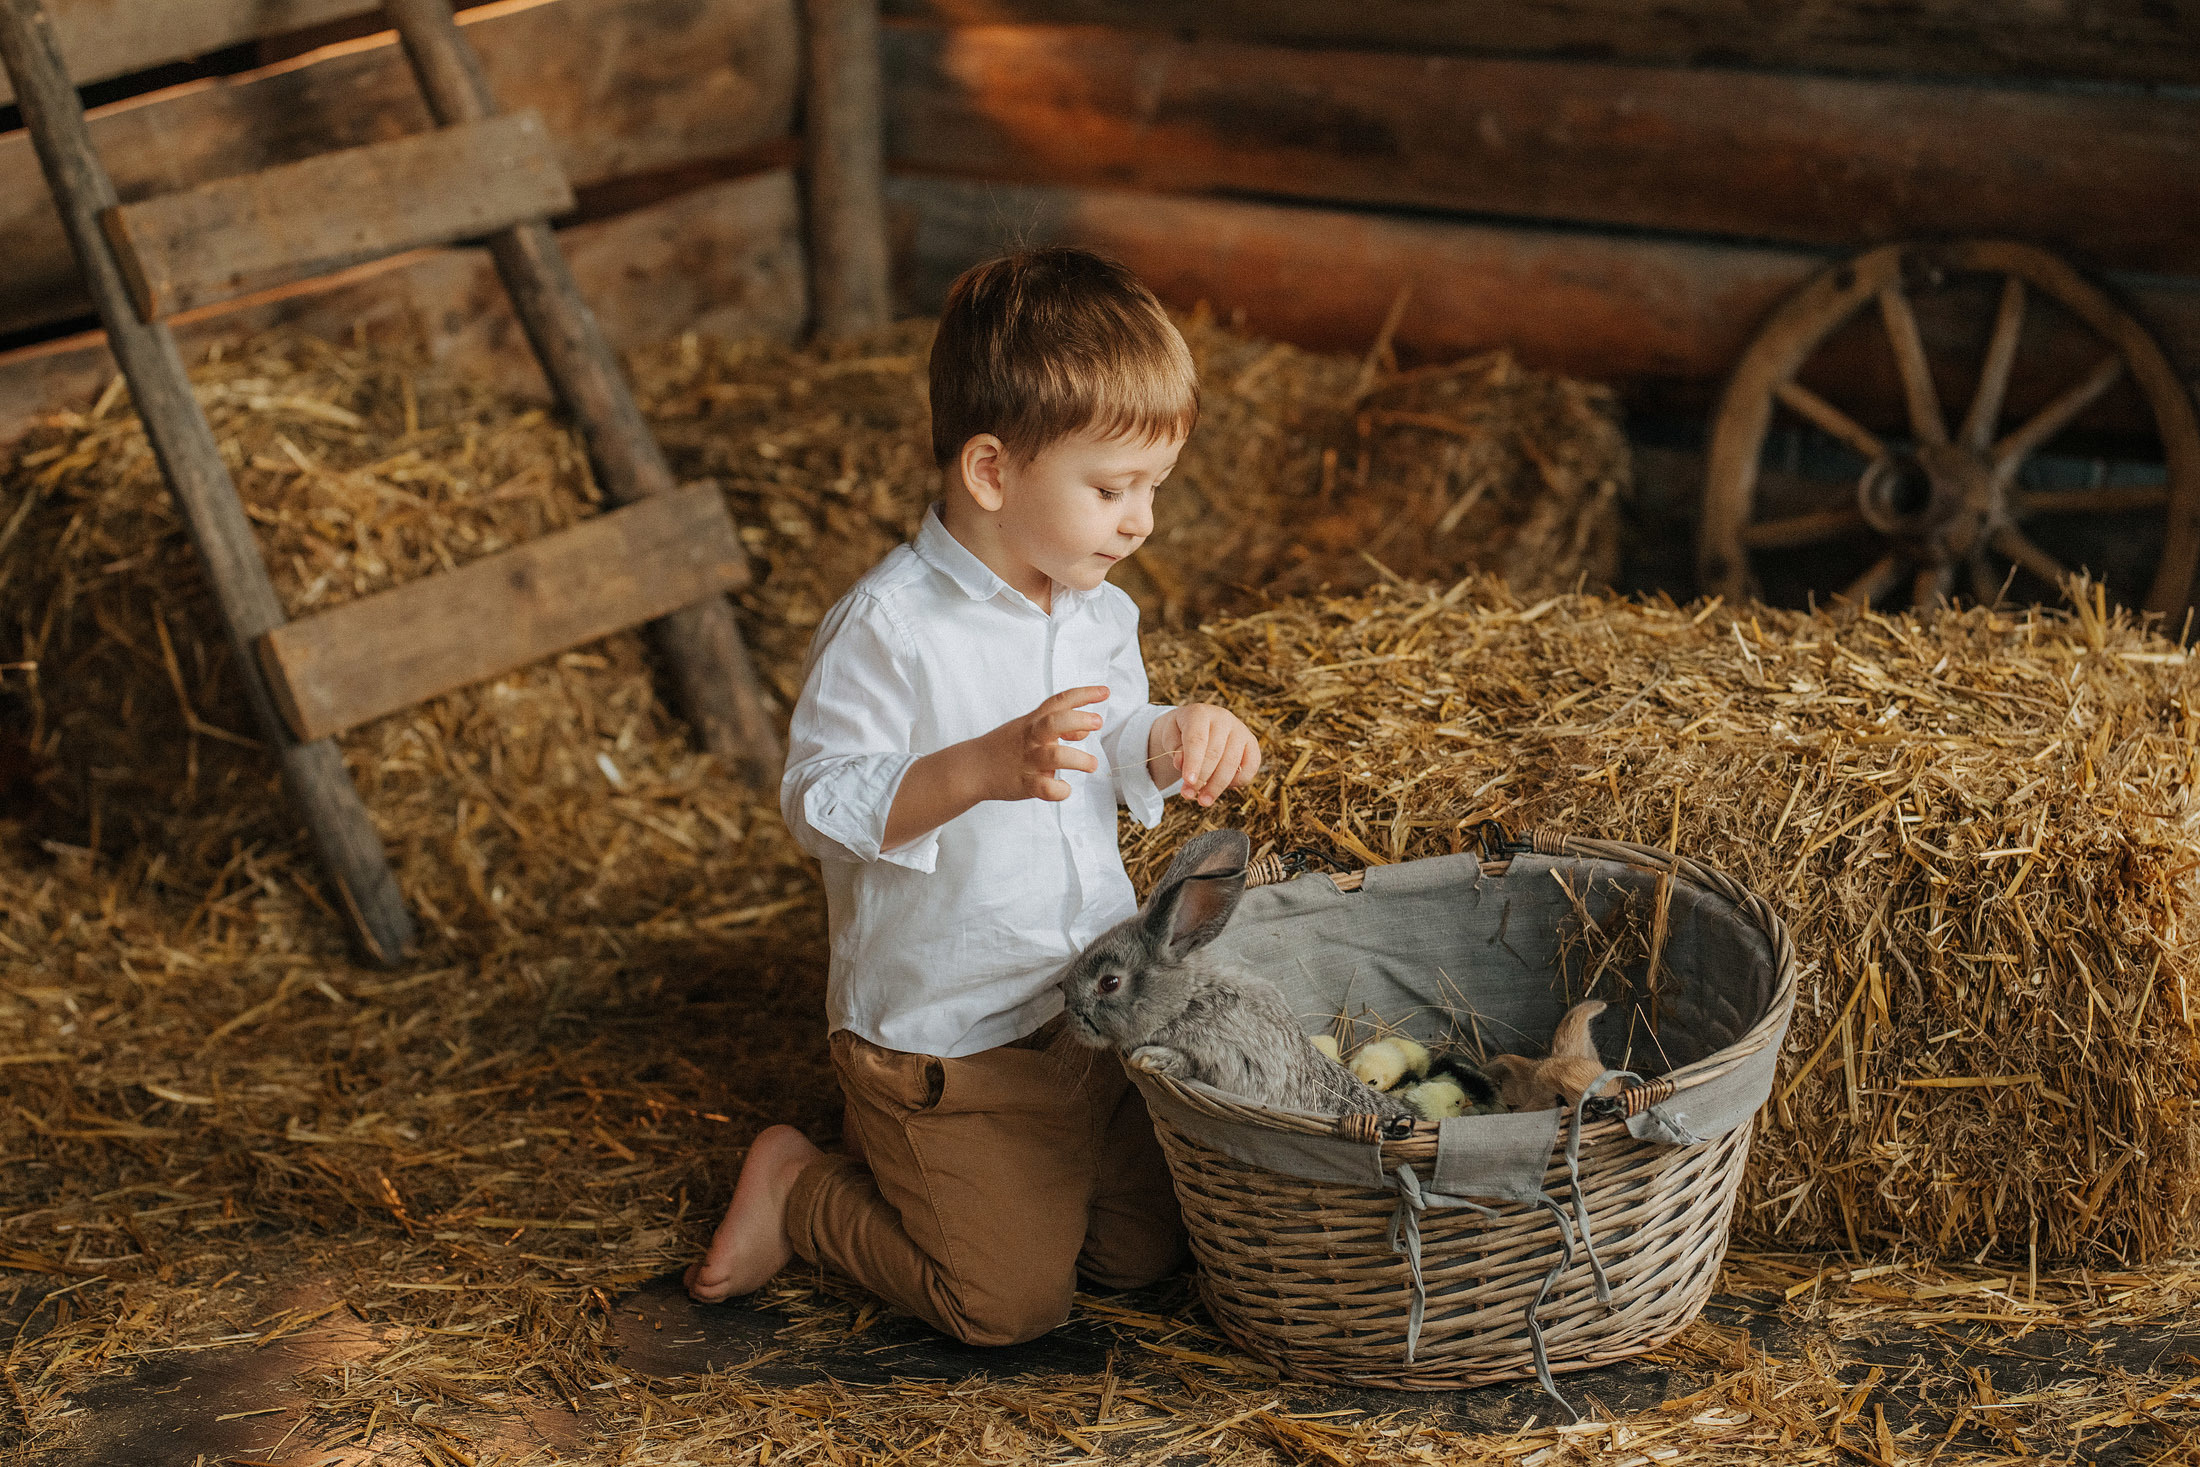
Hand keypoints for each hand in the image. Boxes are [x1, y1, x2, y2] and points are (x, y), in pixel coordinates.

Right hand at [981, 684, 1109, 803]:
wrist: (973, 767)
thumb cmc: (1008, 746)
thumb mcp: (1029, 727)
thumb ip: (1059, 726)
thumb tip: (1085, 729)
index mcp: (1033, 721)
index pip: (1060, 701)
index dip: (1083, 694)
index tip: (1104, 692)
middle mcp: (1032, 738)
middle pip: (1055, 722)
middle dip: (1079, 721)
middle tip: (1097, 723)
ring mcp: (1028, 760)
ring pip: (1055, 756)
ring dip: (1078, 760)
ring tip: (1092, 764)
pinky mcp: (1024, 783)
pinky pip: (1045, 788)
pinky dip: (1059, 790)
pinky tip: (1065, 789)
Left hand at [1153, 703, 1260, 807]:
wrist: (1197, 725)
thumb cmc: (1181, 733)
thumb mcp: (1170, 738)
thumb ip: (1174, 749)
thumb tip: (1181, 763)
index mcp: (1199, 713)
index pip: (1197, 739)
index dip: (1193, 762)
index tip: (1188, 782)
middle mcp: (1223, 718)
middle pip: (1215, 754)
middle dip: (1201, 779)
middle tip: (1188, 795)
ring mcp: (1240, 730)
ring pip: (1232, 763)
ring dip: (1217, 786)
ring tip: (1203, 800)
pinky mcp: (1252, 743)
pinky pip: (1250, 767)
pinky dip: (1237, 782)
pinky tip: (1221, 787)